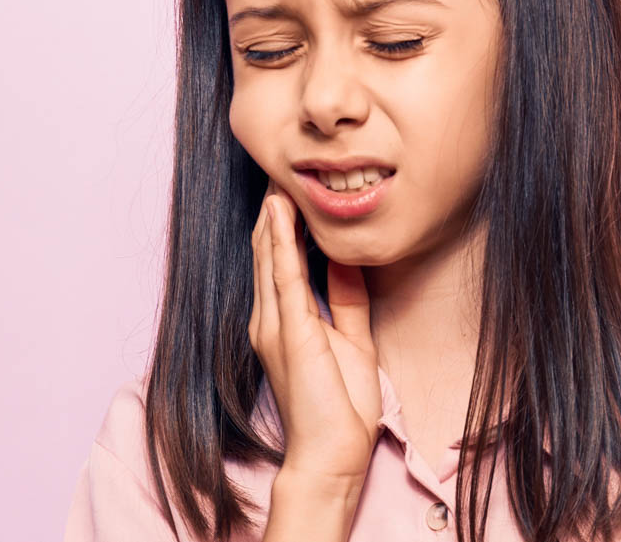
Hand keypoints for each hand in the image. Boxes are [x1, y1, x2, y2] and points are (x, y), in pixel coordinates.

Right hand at [250, 179, 382, 483]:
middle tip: (282, 167)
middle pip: (268, 251)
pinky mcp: (290, 332)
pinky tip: (280, 212)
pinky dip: (281, 242)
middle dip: (275, 209)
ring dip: (275, 214)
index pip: (279, 261)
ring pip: (271, 256)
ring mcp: (274, 325)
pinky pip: (284, 277)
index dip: (283, 223)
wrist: (331, 454)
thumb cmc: (339, 408)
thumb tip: (347, 262)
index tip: (294, 187)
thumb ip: (345, 301)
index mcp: (283, 322)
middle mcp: (269, 319)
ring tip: (278, 174)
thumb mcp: (351, 341)